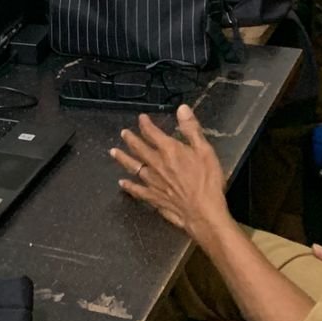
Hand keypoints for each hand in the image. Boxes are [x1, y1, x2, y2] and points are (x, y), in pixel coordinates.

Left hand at [110, 106, 232, 243]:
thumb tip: (182, 108)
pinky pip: (137, 190)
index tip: (141, 118)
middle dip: (131, 139)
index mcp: (169, 150)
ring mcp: (152, 182)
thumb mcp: (205, 151)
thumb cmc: (208, 181)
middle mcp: (156, 164)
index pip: (152, 133)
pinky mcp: (153, 198)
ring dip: (123, 158)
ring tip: (113, 152)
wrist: (203, 212)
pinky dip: (128, 186)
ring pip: (133, 167)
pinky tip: (122, 183)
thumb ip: (192, 129)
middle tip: (123, 133)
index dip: (145, 124)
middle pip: (139, 149)